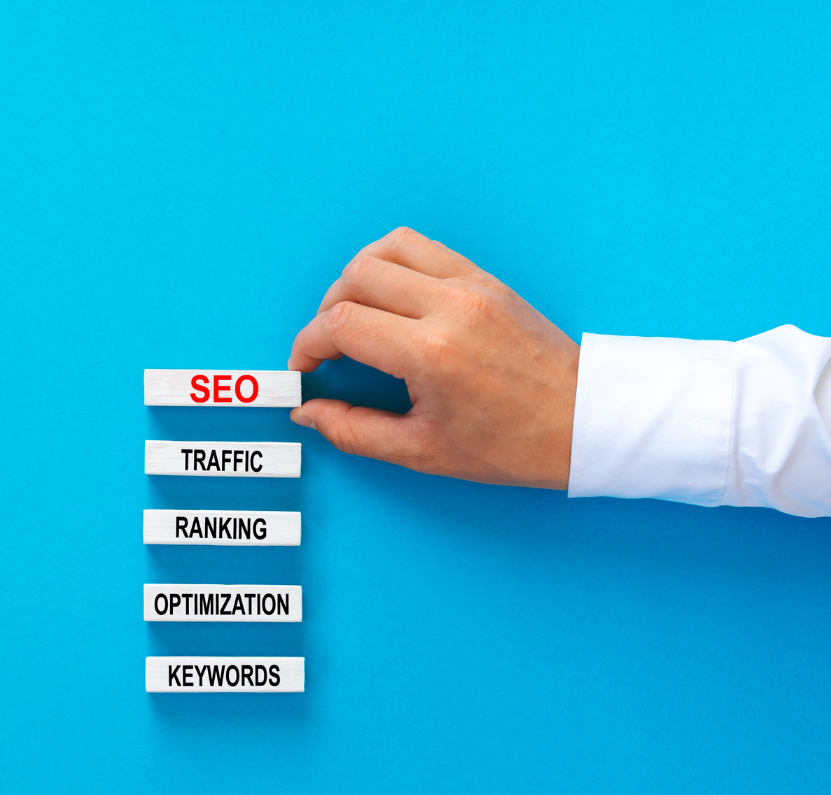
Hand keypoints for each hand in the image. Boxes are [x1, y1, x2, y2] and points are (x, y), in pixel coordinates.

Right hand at [288, 227, 579, 489]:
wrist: (585, 423)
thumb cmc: (514, 445)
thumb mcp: (424, 451)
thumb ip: (354, 432)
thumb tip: (309, 412)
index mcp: (431, 352)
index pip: (340, 324)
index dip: (307, 346)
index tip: (305, 368)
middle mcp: (449, 306)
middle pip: (355, 278)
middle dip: (325, 312)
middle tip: (328, 348)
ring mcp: (471, 285)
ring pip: (386, 249)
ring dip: (355, 278)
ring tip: (354, 315)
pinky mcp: (486, 278)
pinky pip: (422, 247)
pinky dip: (392, 264)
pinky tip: (389, 298)